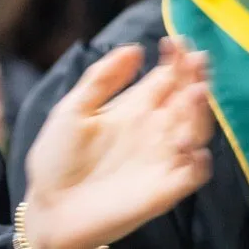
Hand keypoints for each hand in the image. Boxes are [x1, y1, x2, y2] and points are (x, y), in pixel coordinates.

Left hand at [21, 37, 214, 248]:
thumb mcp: (73, 110)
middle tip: (196, 60)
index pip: (165, 80)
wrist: (48, 206)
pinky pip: (193, 174)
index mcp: (133, 110)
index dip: (175, 61)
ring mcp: (162, 159)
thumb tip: (134, 48)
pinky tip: (192, 146)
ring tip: (196, 92)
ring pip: (195, 131)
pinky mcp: (165, 189)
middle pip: (185, 100)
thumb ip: (101, 79)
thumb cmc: (57, 159)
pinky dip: (198, 161)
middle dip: (194, 79)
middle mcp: (153, 131)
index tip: (177, 42)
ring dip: (200, 113)